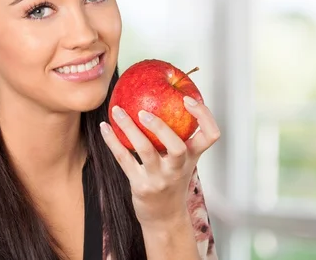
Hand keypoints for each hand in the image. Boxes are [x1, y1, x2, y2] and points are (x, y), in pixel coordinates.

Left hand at [100, 96, 219, 227]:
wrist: (164, 218)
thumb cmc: (171, 180)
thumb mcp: (182, 161)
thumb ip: (177, 136)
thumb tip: (162, 97)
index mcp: (192, 157)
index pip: (210, 135)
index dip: (203, 116)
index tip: (187, 99)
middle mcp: (178, 168)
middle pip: (178, 147)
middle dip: (162, 128)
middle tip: (144, 112)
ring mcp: (159, 178)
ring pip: (146, 151)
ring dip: (129, 128)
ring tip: (117, 111)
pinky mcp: (140, 185)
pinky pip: (124, 159)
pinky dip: (112, 141)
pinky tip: (104, 127)